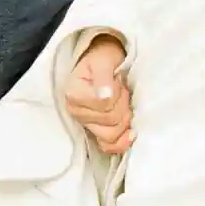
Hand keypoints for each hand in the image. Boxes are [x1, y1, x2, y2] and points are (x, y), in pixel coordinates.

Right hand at [61, 33, 134, 154]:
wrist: (102, 63)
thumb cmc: (103, 59)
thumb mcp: (103, 61)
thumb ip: (103, 77)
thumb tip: (105, 96)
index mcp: (74, 94)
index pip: (106, 104)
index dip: (118, 94)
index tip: (117, 81)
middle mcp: (75, 112)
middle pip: (110, 121)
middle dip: (123, 105)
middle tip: (122, 90)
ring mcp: (85, 124)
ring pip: (111, 135)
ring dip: (124, 119)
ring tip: (122, 103)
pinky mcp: (94, 132)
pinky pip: (108, 146)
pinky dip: (122, 141)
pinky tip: (130, 133)